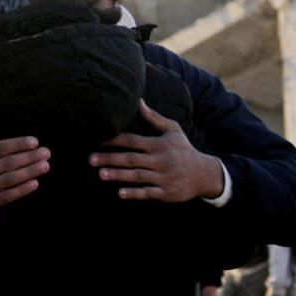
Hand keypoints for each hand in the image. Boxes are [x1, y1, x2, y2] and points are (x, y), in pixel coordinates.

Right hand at [0, 108, 49, 236]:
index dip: (16, 145)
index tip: (33, 141)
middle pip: (7, 164)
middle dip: (29, 157)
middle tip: (46, 152)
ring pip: (9, 180)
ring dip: (30, 172)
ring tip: (45, 165)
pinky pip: (5, 197)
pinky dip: (20, 190)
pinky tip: (34, 183)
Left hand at [89, 100, 223, 201]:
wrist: (204, 174)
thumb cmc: (184, 150)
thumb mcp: (173, 130)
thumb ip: (154, 118)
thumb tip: (138, 101)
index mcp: (158, 144)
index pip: (132, 140)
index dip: (114, 139)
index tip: (97, 139)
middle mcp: (159, 160)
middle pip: (131, 159)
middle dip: (110, 159)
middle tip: (91, 159)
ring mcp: (162, 177)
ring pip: (137, 176)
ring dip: (118, 175)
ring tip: (101, 174)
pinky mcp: (166, 192)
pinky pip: (148, 193)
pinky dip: (135, 193)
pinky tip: (120, 193)